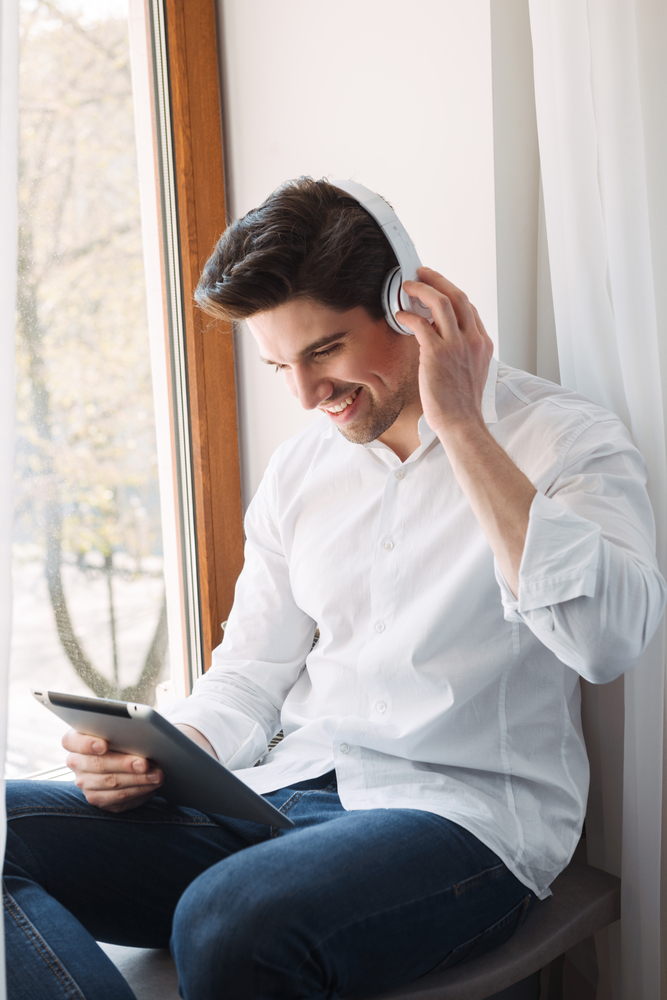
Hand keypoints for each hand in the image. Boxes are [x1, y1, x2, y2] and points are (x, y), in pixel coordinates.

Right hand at [63, 729, 163, 812]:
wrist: (129, 758)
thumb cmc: (125, 738)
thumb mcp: (121, 731)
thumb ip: (123, 731)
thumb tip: (141, 734)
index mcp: (75, 740)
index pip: (71, 741)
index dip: (87, 743)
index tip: (104, 745)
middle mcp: (76, 762)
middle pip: (97, 763)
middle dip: (124, 763)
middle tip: (145, 763)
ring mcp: (84, 782)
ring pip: (110, 781)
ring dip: (137, 779)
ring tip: (156, 775)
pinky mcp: (96, 798)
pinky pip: (118, 796)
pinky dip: (139, 790)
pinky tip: (152, 784)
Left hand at [397, 267, 493, 435]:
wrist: (462, 423)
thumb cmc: (461, 404)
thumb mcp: (471, 371)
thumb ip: (462, 351)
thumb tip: (440, 337)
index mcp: (483, 343)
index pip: (468, 307)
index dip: (450, 293)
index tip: (436, 288)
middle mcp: (473, 339)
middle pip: (457, 296)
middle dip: (437, 279)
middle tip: (422, 273)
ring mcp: (456, 345)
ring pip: (441, 302)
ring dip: (422, 288)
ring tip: (408, 286)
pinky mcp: (437, 353)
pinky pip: (420, 323)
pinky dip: (408, 315)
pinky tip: (400, 315)